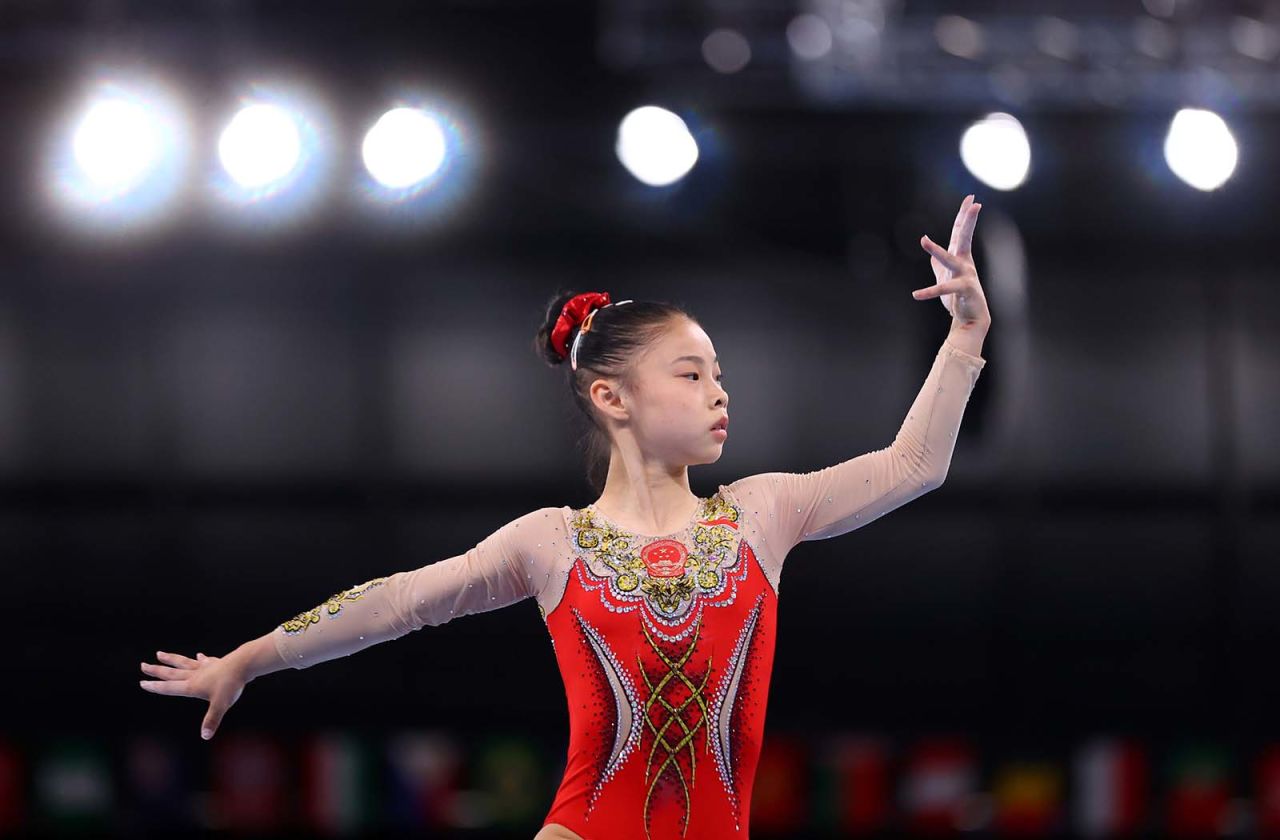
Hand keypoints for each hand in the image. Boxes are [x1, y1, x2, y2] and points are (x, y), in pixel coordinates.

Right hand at [140, 650, 245, 740]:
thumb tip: (205, 736)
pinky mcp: (215, 663)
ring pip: (183, 663)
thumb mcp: (221, 705)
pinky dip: (200, 659)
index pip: (169, 687)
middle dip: (156, 670)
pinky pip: (204, 661)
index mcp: (192, 686)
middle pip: (171, 673)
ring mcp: (205, 667)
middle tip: (143, 665)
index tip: (142, 683)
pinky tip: (198, 655)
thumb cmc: (231, 685)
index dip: (155, 687)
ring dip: (171, 659)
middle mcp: (195, 675)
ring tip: (159, 653)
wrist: (244, 664)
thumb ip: (212, 720)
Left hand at [913, 194, 991, 327]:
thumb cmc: (957, 296)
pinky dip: (930, 292)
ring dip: (935, 251)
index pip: (960, 231)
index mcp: (960, 256)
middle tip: (975, 205)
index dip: (964, 215)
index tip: (971, 198)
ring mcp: (965, 275)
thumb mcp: (945, 275)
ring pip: (949, 260)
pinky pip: (944, 289)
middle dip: (968, 220)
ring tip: (924, 241)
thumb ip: (938, 262)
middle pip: (964, 237)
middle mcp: (965, 262)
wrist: (968, 318)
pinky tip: (916, 294)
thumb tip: (931, 253)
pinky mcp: (964, 290)